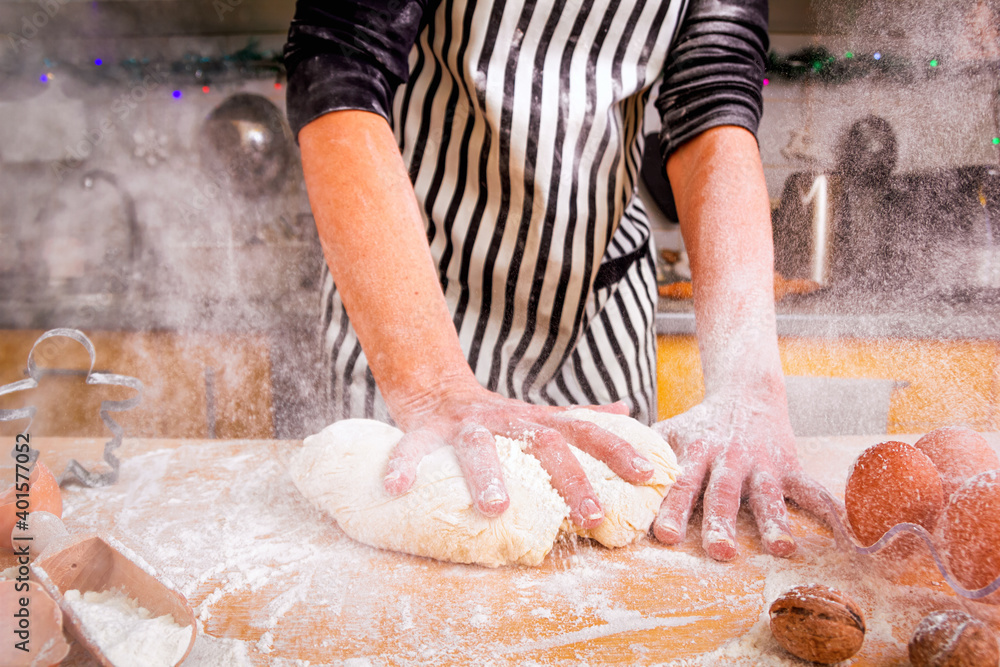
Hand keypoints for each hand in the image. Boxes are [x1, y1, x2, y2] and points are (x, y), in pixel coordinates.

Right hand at [382, 380, 654, 528]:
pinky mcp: (426, 429)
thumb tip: (626, 409)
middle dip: (571, 480)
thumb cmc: (498, 418)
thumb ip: (581, 415)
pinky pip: (413, 447)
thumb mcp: (540, 415)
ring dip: (488, 475)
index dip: (617, 450)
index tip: (647, 476)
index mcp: (538, 422)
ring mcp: (467, 425)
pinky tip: (397, 489)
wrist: (436, 387)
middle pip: (545, 444)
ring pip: (479, 447)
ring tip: (496, 509)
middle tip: (593, 517)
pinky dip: (404, 465)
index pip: (586, 432)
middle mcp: (508, 422)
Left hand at [651, 373, 835, 560]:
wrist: (745, 393)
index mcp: (695, 454)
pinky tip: (849, 537)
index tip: (661, 534)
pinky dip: (833, 512)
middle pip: (723, 496)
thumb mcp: (669, 431)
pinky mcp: (791, 467)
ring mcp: (763, 465)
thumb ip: (640, 452)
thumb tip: (595, 471)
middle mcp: (729, 461)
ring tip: (782, 549)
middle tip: (719, 552)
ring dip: (776, 522)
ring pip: (770, 497)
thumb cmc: (699, 424)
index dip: (670, 508)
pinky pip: (814, 492)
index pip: (679, 484)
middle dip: (721, 523)